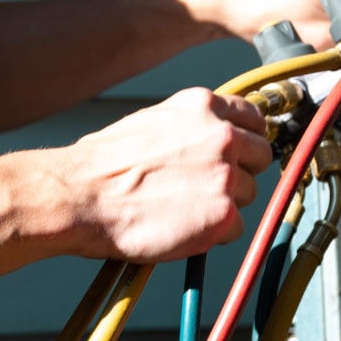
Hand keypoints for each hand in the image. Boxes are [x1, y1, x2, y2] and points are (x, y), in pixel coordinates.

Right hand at [49, 88, 273, 263]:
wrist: (81, 196)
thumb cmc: (103, 165)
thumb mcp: (153, 123)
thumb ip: (191, 128)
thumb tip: (210, 139)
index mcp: (203, 107)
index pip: (254, 118)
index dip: (246, 140)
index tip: (240, 153)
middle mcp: (221, 135)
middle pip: (260, 156)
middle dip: (241, 172)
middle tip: (208, 188)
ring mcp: (225, 175)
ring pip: (248, 195)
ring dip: (224, 205)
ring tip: (184, 208)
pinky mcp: (222, 214)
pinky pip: (235, 229)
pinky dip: (213, 234)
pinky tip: (182, 227)